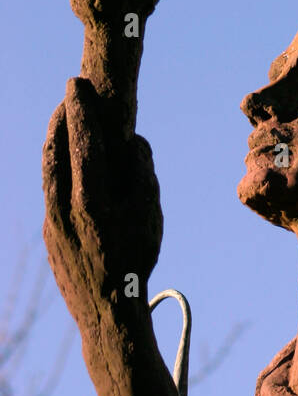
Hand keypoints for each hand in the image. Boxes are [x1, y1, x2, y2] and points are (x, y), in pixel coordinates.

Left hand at [42, 77, 162, 333]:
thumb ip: (142, 172)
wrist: (108, 312)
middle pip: (56, 150)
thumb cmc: (138, 260)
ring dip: (54, 139)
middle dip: (62, 117)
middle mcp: (63, 207)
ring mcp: (51, 221)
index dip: (80, 110)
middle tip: (69, 92)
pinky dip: (56, 166)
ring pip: (48, 170)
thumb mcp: (151, 214)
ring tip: (62, 118)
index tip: (77, 83)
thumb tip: (131, 140)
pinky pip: (50, 190)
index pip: (83, 142)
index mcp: (92, 200)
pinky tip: (67, 161)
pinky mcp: (48, 234)